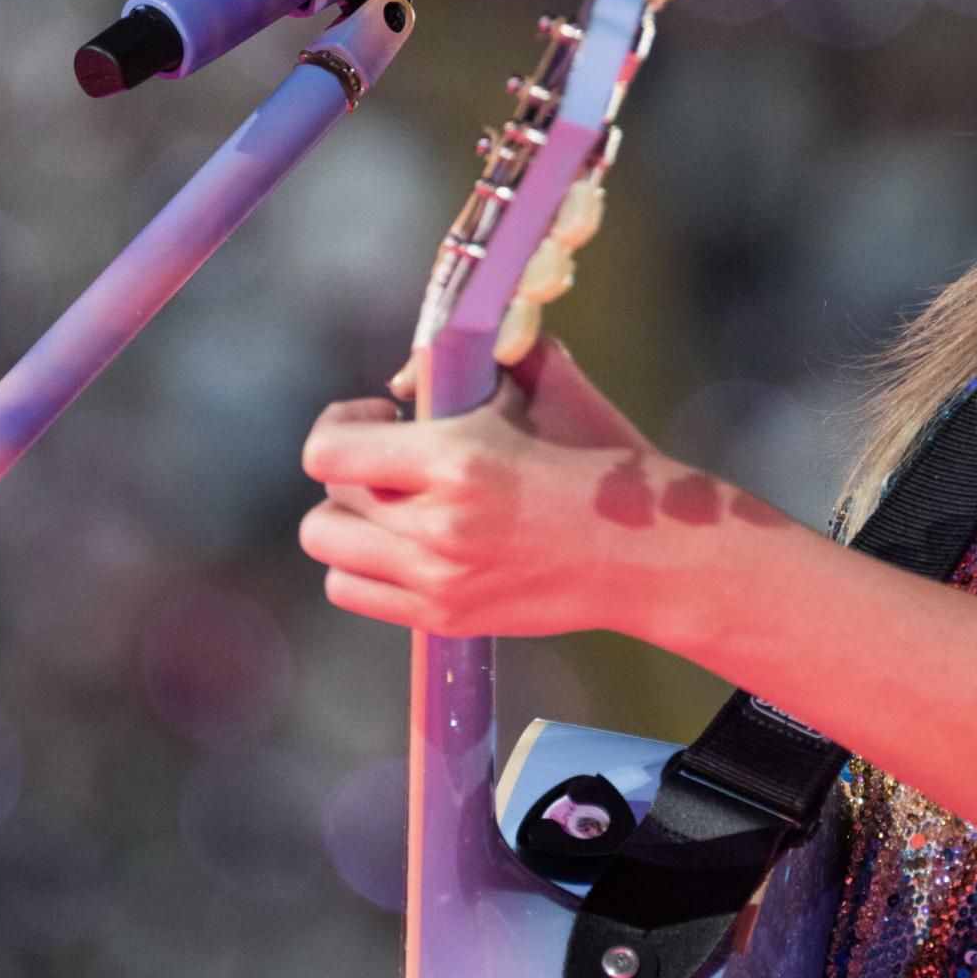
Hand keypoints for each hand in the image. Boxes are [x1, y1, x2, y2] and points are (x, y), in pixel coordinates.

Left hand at [298, 336, 740, 640]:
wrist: (649, 552)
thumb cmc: (600, 458)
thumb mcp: (544, 382)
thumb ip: (469, 359)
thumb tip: (401, 379)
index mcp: (457, 459)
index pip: (327, 450)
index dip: (342, 423)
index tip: (382, 416)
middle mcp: (436, 525)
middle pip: (328, 499)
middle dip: (355, 471)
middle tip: (399, 464)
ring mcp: (437, 580)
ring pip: (329, 548)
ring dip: (351, 521)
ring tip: (398, 508)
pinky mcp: (444, 618)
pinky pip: (351, 591)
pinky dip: (363, 566)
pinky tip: (408, 546)